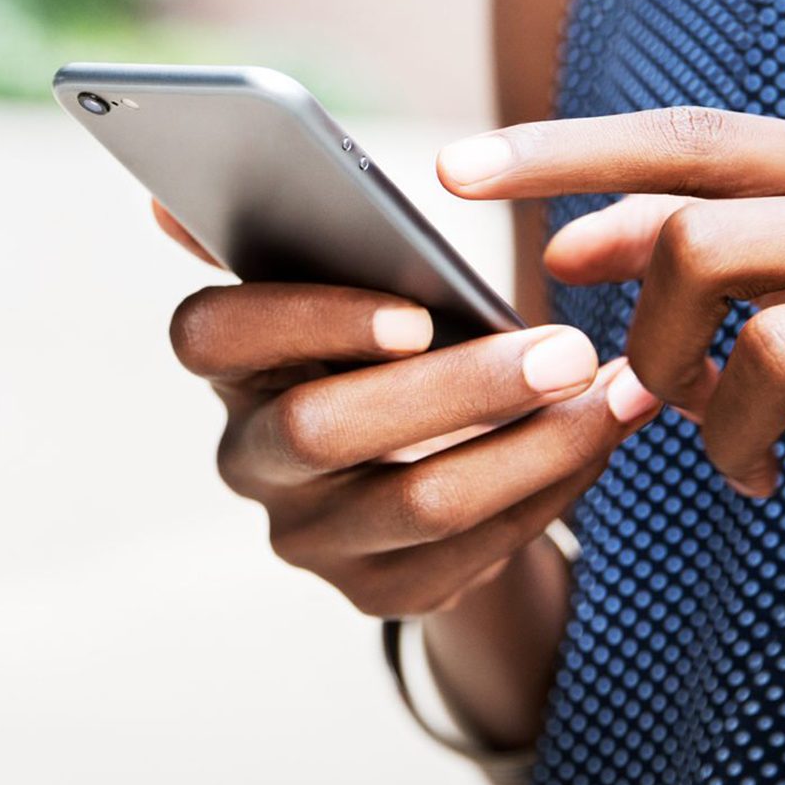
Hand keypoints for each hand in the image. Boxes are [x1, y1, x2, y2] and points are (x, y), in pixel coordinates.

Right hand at [155, 206, 659, 616]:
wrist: (423, 462)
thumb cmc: (393, 346)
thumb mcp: (358, 290)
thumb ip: (306, 240)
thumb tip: (172, 192)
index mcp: (235, 362)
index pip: (210, 335)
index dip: (304, 320)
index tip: (415, 314)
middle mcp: (252, 458)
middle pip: (323, 429)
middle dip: (460, 388)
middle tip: (570, 350)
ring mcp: (311, 538)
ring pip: (418, 502)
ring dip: (533, 444)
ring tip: (612, 394)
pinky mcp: (378, 593)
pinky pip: (473, 552)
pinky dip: (551, 488)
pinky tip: (602, 439)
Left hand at [438, 107, 784, 527]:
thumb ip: (727, 247)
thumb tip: (579, 247)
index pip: (686, 140)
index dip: (565, 152)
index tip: (455, 172)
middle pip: (702, 241)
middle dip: (647, 340)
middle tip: (659, 399)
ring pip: (768, 347)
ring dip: (724, 432)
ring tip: (742, 461)